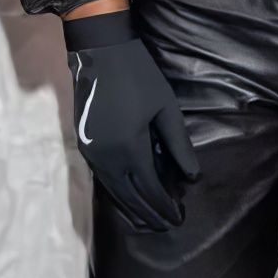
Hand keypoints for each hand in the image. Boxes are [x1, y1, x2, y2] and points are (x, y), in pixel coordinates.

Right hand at [61, 9, 199, 233]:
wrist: (99, 52)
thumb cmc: (139, 77)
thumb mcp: (166, 109)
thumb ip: (179, 145)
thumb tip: (192, 176)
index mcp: (129, 148)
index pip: (150, 188)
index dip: (164, 205)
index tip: (179, 217)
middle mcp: (107, 157)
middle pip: (130, 196)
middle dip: (149, 213)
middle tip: (167, 225)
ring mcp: (92, 153)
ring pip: (113, 190)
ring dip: (131, 207)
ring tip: (148, 220)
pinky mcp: (85, 145)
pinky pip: (103, 178)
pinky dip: (117, 192)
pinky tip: (127, 197)